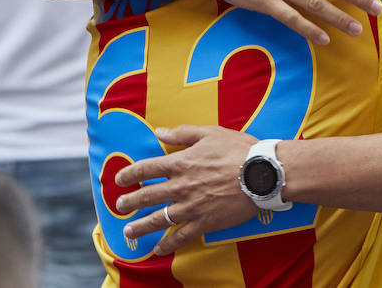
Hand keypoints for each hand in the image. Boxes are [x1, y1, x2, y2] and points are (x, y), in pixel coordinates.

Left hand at [116, 126, 259, 254]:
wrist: (262, 173)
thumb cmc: (238, 150)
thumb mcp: (210, 133)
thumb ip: (182, 133)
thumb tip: (159, 132)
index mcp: (181, 163)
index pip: (147, 168)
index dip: (130, 173)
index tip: (119, 179)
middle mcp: (181, 186)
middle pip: (147, 196)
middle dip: (130, 202)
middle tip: (120, 206)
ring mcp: (191, 206)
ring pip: (159, 219)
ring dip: (141, 226)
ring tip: (129, 231)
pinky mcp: (205, 222)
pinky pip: (181, 237)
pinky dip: (168, 244)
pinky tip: (159, 249)